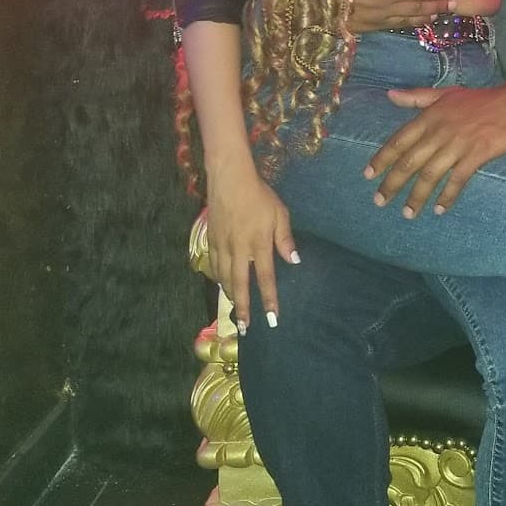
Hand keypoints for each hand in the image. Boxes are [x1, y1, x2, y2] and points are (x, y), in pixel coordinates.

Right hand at [204, 162, 297, 331]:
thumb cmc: (259, 195)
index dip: (269, 300)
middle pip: (240, 284)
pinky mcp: (211, 239)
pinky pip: (214, 264)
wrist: (229, 178)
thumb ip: (285, 240)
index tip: (271, 318)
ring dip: (230, 295)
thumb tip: (294, 262)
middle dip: (242, 308)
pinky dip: (218, 278)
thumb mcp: (279, 214)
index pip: (265, 278)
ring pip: (224, 277)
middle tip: (243, 327)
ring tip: (234, 310)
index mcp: (259, 243)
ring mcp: (222, 245)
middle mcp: (239, 249)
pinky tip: (221, 284)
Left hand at [364, 81, 505, 216]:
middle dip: (392, 183)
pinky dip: (447, 196)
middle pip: (410, 161)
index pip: (399, 140)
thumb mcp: (446, 94)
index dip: (382, 158)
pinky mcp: (477, 155)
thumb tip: (389, 95)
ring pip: (430, 174)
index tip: (368, 175)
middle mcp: (439, 131)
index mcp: (430, 116)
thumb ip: (416, 97)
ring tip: (407, 213)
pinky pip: (457, 180)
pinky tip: (439, 209)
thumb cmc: (481, 99)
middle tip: (379, 201)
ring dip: (417, 195)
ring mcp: (458, 144)